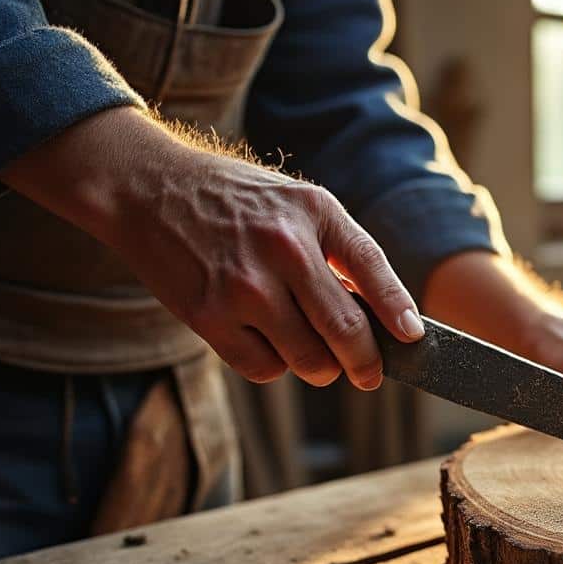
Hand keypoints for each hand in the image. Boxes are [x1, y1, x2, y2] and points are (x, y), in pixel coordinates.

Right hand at [2, 107, 422, 388]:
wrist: (149, 189)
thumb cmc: (238, 202)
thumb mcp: (299, 204)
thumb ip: (342, 251)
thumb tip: (387, 315)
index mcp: (313, 213)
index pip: (371, 266)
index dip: (398, 309)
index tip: (413, 339)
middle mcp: (282, 248)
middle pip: (345, 330)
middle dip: (365, 362)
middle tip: (369, 374)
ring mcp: (243, 287)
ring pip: (308, 359)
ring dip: (319, 367)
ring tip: (313, 350)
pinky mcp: (208, 317)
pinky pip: (264, 369)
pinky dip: (275, 366)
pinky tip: (268, 341)